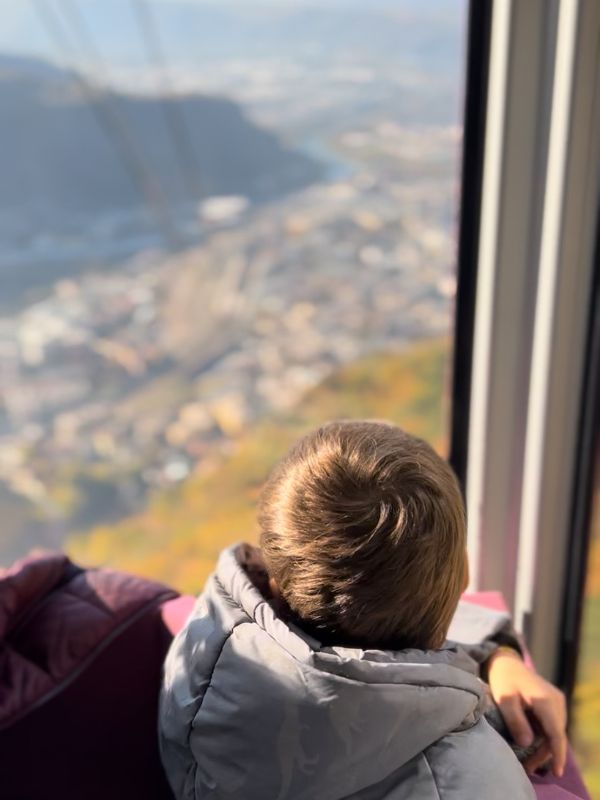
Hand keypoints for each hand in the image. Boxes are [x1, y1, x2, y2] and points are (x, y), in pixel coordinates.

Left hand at [486, 647, 567, 777]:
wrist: (507, 663)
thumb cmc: (503, 679)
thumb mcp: (504, 699)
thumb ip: (515, 720)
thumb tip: (527, 743)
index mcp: (545, 700)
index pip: (555, 733)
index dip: (557, 754)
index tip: (556, 771)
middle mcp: (556, 702)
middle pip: (555, 735)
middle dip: (544, 754)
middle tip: (527, 768)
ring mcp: (557, 702)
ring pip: (554, 732)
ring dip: (543, 747)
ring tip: (527, 762)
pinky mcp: (553, 704)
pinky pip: (551, 726)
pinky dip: (543, 738)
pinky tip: (531, 746)